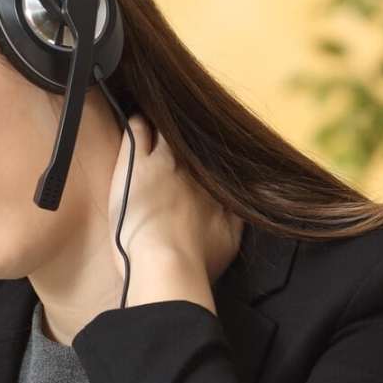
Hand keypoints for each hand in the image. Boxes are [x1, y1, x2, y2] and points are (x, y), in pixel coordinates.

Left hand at [107, 114, 242, 291]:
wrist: (168, 262)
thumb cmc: (197, 258)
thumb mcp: (229, 238)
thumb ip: (236, 216)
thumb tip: (246, 202)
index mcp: (212, 185)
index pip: (209, 159)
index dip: (203, 155)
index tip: (198, 155)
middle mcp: (192, 168)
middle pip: (188, 142)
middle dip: (184, 136)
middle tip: (177, 137)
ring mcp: (164, 162)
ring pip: (164, 131)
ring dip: (161, 126)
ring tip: (155, 121)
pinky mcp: (136, 164)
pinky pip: (137, 133)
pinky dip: (138, 125)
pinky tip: (137, 120)